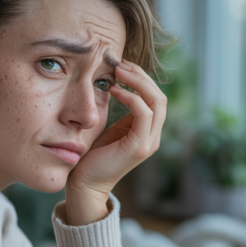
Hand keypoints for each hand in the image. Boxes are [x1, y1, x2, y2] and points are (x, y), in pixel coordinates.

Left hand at [65, 61, 166, 224]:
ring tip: (119, 71)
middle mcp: (153, 137)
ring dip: (138, 82)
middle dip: (141, 76)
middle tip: (120, 64)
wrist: (85, 183)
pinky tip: (117, 90)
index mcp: (148, 131)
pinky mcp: (138, 148)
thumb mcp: (112, 126)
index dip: (142, 78)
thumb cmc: (93, 154)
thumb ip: (123, 111)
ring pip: (157, 102)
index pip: (156, 97)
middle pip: (160, 97)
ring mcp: (148, 143)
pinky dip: (132, 98)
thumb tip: (120, 83)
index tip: (121, 65)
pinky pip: (144, 114)